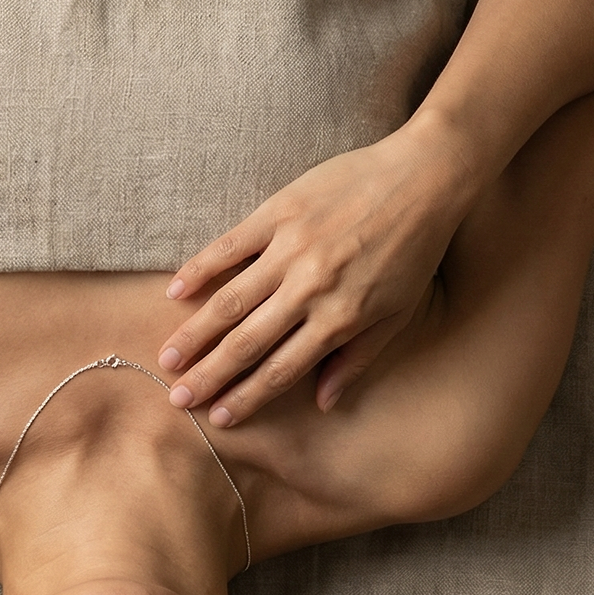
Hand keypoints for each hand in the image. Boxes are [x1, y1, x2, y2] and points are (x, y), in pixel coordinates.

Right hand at [158, 124, 471, 424]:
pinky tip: (174, 291)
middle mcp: (311, 289)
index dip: (247, 397)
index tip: (218, 417)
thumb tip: (325, 403)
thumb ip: (358, 358)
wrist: (426, 176)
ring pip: (231, 301)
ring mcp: (292, 249)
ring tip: (167, 359)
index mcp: (341, 319)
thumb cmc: (416, 249)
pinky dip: (200, 268)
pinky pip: (231, 246)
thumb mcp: (399, 313)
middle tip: (176, 399)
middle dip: (209, 376)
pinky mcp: (280, 212)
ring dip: (195, 334)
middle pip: (248, 343)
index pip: (282, 370)